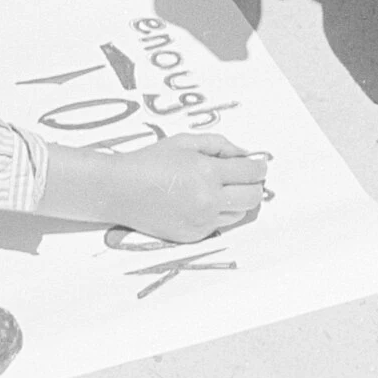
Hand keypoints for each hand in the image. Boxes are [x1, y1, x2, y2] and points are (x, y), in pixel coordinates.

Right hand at [109, 133, 268, 243]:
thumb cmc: (150, 161)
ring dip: (237, 201)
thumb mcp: (185, 142)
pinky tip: (200, 201)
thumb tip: (245, 155)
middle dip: (254, 185)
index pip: (252, 173)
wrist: (119, 190)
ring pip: (239, 214)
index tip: (257, 165)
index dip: (259, 167)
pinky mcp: (193, 236)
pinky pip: (218, 225)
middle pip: (253, 197)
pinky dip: (217, 213)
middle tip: (245, 178)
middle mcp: (208, 200)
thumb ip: (219, 145)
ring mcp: (201, 221)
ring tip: (220, 189)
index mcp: (207, 172)